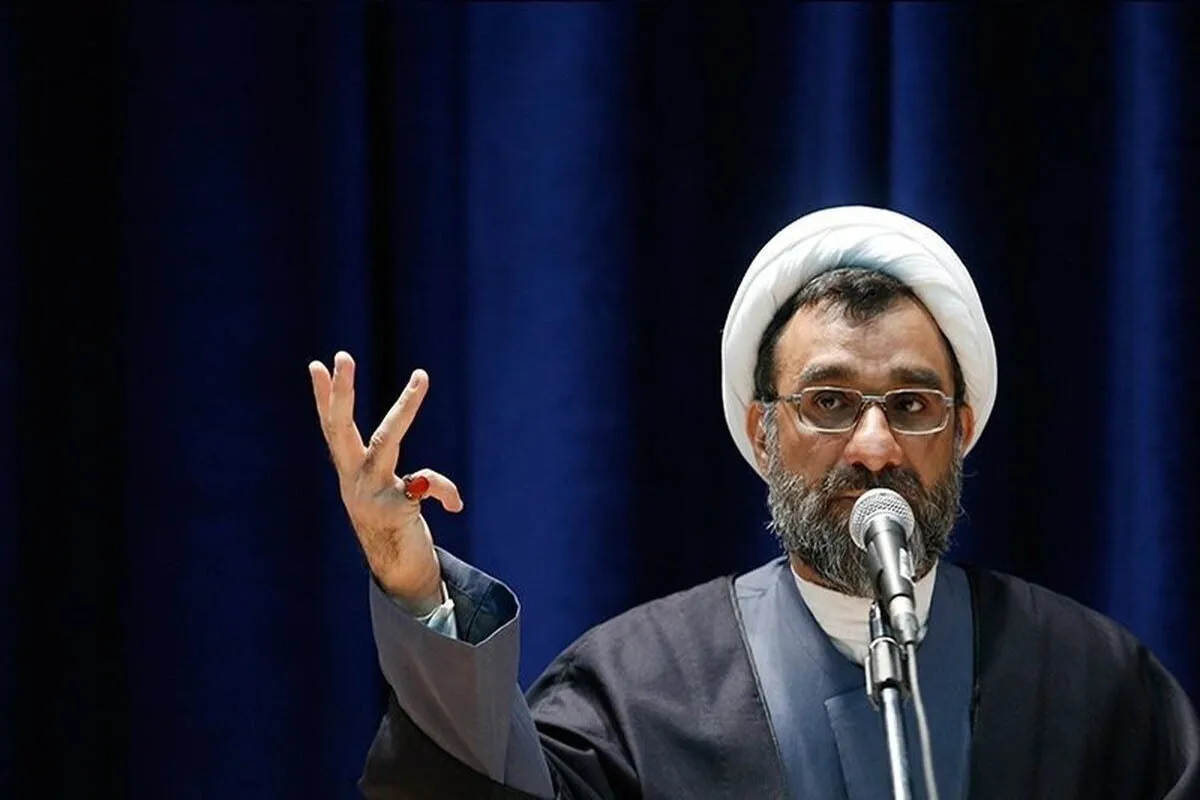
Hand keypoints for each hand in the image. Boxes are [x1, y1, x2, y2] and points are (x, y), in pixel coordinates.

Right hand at [309, 351, 463, 609]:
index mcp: (350, 472)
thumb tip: (443, 493)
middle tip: (341, 356)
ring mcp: (371, 492)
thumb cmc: (396, 527)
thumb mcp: (397, 497)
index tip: (315, 365)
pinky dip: (446, 491)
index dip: (323, 397)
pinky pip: (428, 484)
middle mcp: (354, 479)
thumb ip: (413, 482)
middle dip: (342, 391)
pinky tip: (454, 504)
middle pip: (341, 428)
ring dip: (405, 407)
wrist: (399, 574)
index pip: (332, 428)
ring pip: (387, 439)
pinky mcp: (394, 508)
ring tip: (420, 376)